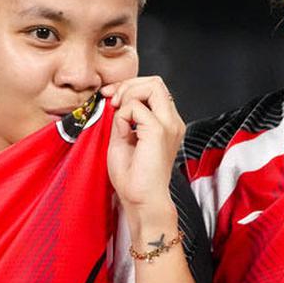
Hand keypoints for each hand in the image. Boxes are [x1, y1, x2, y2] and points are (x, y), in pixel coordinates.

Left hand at [103, 76, 184, 215]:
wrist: (141, 200)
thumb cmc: (133, 178)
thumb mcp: (123, 139)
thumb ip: (123, 118)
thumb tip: (116, 101)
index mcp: (166, 124)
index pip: (153, 90)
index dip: (130, 87)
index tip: (110, 97)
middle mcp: (172, 122)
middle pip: (155, 82)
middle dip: (129, 84)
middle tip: (112, 99)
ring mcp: (169, 125)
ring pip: (152, 85)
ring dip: (128, 92)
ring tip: (116, 110)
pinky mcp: (159, 130)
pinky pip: (136, 106)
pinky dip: (123, 113)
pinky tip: (121, 129)